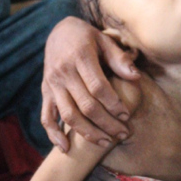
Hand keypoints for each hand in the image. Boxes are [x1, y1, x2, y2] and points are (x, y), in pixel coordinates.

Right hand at [41, 17, 139, 152]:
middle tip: (123, 134)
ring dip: (87, 133)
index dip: (113, 104)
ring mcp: (52, 84)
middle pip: (85, 105)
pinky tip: (66, 148)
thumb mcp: (104, 40)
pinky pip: (46, 117)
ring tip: (105, 143)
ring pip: (68, 115)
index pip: (98, 87)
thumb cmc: (87, 38)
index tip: (126, 116)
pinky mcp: (45, 92)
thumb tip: (135, 77)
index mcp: (80, 57)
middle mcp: (63, 72)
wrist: (58, 32)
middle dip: (106, 123)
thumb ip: (118, 59)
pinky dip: (53, 134)